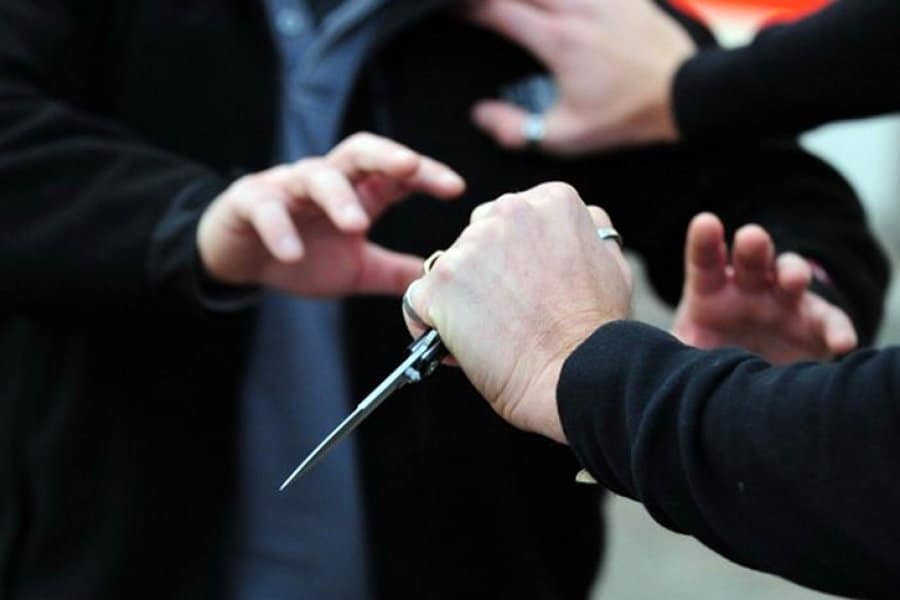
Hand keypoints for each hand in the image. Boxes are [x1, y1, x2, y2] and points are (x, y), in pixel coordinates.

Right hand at [197, 132, 464, 297]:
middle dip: (387, 155)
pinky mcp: (249, 203)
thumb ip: (394, 272)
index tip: (456, 187)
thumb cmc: (302, 255)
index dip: (426, 174)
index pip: (396, 173)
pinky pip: (266, 210)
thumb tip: (438, 280)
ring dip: (338, 198)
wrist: (240, 261)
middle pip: (359, 152)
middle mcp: (326, 180)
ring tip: (357, 224)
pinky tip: (292, 253)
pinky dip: (280, 230)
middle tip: (411, 167)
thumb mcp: (356, 269)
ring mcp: (286, 188)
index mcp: (357, 192)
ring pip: (315, 177)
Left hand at [404, 182, 631, 442]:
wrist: (578, 375)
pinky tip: (454, 344)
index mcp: (552, 201)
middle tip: (507, 311)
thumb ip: (586, 230)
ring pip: (448, 267)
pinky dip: (429, 324)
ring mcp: (471, 245)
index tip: (529, 286)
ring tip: (487, 333)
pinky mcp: (441, 282)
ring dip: (460, 298)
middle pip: (477, 236)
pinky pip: (418, 299)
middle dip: (485, 271)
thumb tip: (576, 223)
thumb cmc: (597, 332)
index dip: (517, 256)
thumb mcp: (613, 262)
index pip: (514, 217)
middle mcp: (509, 211)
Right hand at [464, 0, 695, 153]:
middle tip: (470, 4)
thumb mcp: (568, 136)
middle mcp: (576, 9)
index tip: (446, 11)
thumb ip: (518, 129)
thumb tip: (480, 114)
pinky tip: (553, 1)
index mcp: (557, 41)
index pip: (499, 12)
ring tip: (507, 1)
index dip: (468, 8)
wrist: (685, 95)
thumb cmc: (624, 117)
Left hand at [673, 213, 857, 364]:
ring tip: (793, 280)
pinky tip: (841, 341)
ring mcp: (784, 302)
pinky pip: (829, 321)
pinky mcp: (815, 324)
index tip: (705, 223)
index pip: (705, 259)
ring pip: (791, 274)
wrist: (751, 380)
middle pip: (751, 257)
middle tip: (751, 237)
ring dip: (793, 272)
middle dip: (752, 246)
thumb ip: (676, 347)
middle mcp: (749, 287)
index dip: (705, 241)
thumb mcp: (690, 350)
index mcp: (711, 288)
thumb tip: (661, 351)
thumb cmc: (712, 354)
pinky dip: (837, 329)